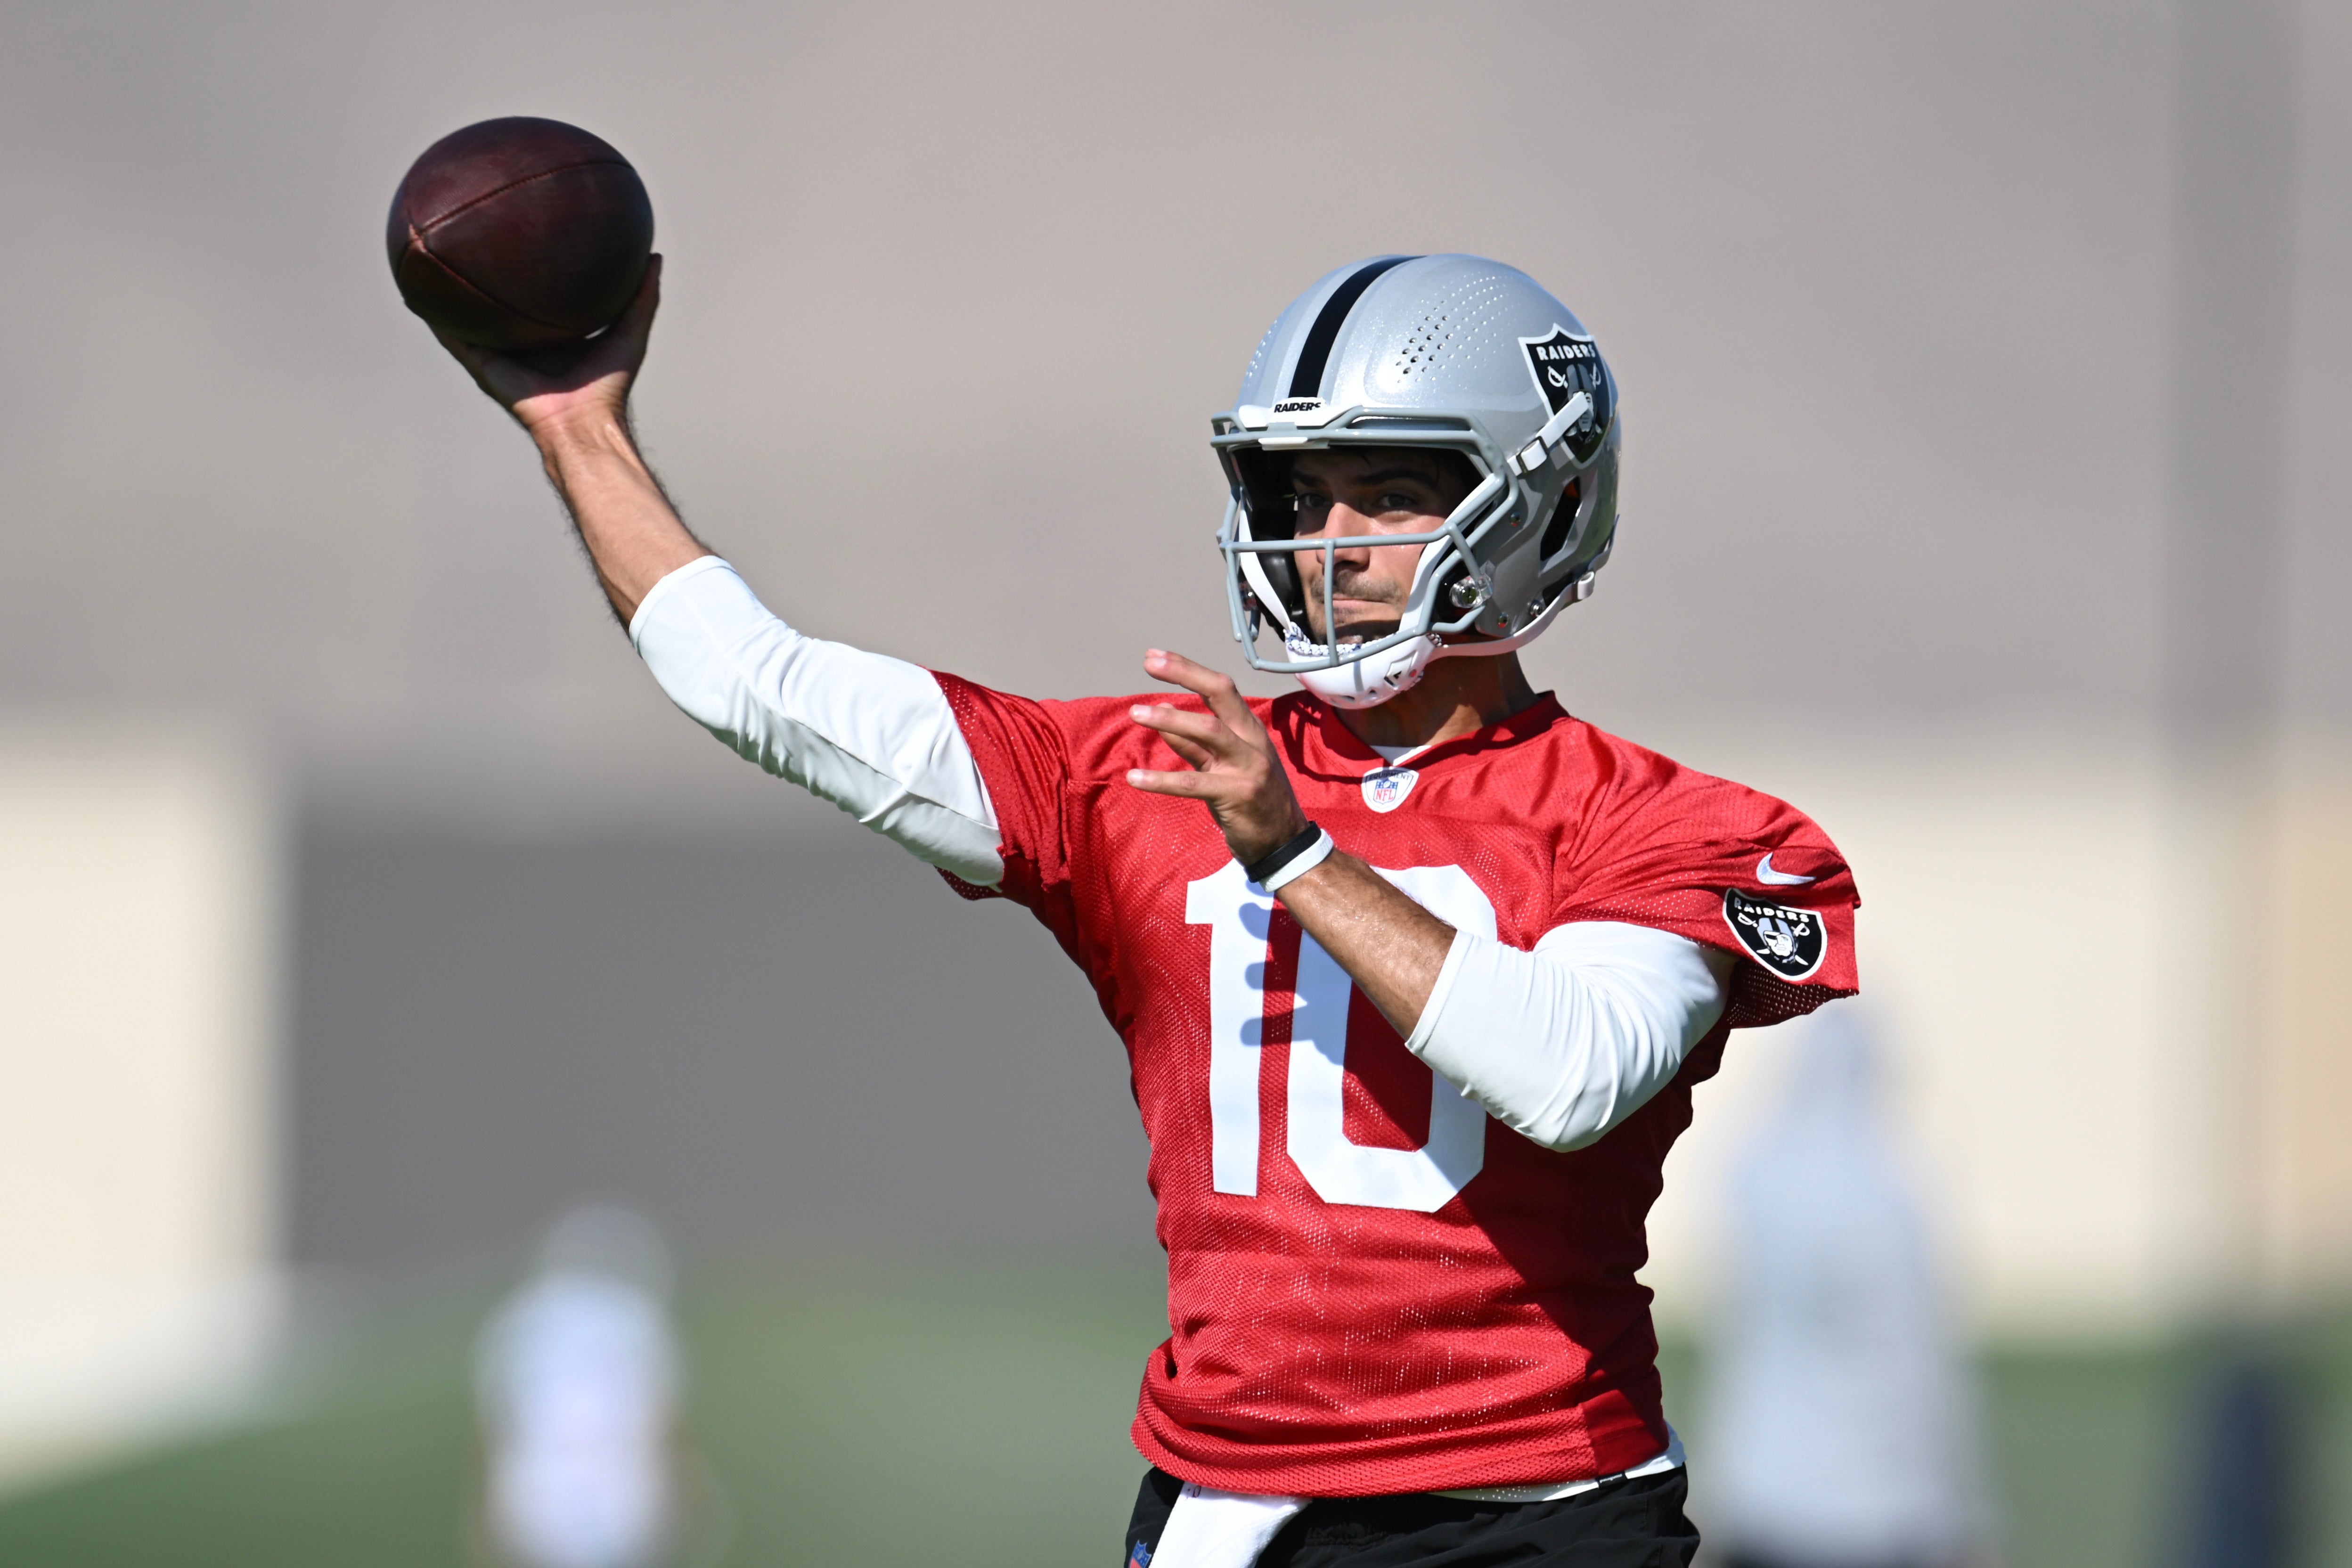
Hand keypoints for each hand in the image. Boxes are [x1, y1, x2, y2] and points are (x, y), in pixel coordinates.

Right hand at [428, 255, 662, 444]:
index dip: (529, 276)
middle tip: (471, 243)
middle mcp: (524, 345)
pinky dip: (437, 321)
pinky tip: (418, 297)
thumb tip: (655, 255)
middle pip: (500, 308)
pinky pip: (455, 340)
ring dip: (451, 297)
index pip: (537, 300)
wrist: (584, 423)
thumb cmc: (609, 386)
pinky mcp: (484, 368)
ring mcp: (501, 357)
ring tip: (430, 264)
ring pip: (469, 321)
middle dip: (486, 281)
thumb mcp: (630, 330)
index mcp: (552, 336)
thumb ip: (642, 296)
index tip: (522, 245)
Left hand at [1125, 649, 1308, 864]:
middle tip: (1149, 664)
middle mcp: (1252, 742)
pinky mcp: (1238, 795)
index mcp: (1249, 729)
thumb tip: (1162, 712)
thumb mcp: (1222, 765)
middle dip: (1185, 674)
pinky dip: (1161, 780)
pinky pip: (1193, 784)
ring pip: (1209, 732)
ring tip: (1136, 713)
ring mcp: (1248, 767)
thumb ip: (1193, 742)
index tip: (1155, 657)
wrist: (1282, 843)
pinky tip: (1135, 778)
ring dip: (1171, 720)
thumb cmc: (1250, 800)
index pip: (1221, 688)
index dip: (1188, 669)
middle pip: (1220, 695)